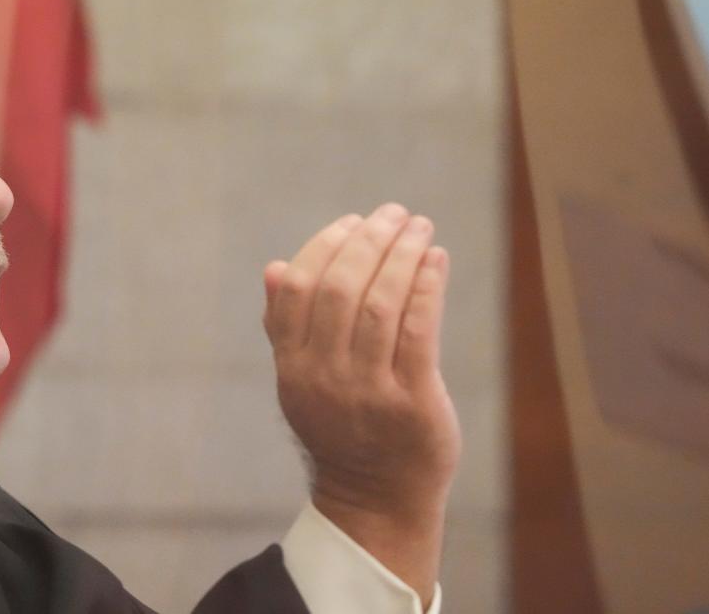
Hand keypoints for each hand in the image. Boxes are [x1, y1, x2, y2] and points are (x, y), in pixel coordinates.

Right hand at [263, 203, 459, 602]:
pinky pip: (419, 330)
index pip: (299, 288)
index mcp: (292, 366)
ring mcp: (367, 391)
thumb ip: (286, 327)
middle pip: (341, 289)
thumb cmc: (342, 427)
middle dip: (370, 241)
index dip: (325, 246)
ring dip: (403, 255)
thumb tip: (275, 267)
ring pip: (381, 304)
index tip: (353, 222)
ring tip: (419, 228)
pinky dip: (427, 286)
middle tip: (394, 213)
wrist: (376, 497)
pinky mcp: (412, 402)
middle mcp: (323, 377)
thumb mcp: (302, 379)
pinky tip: (435, 260)